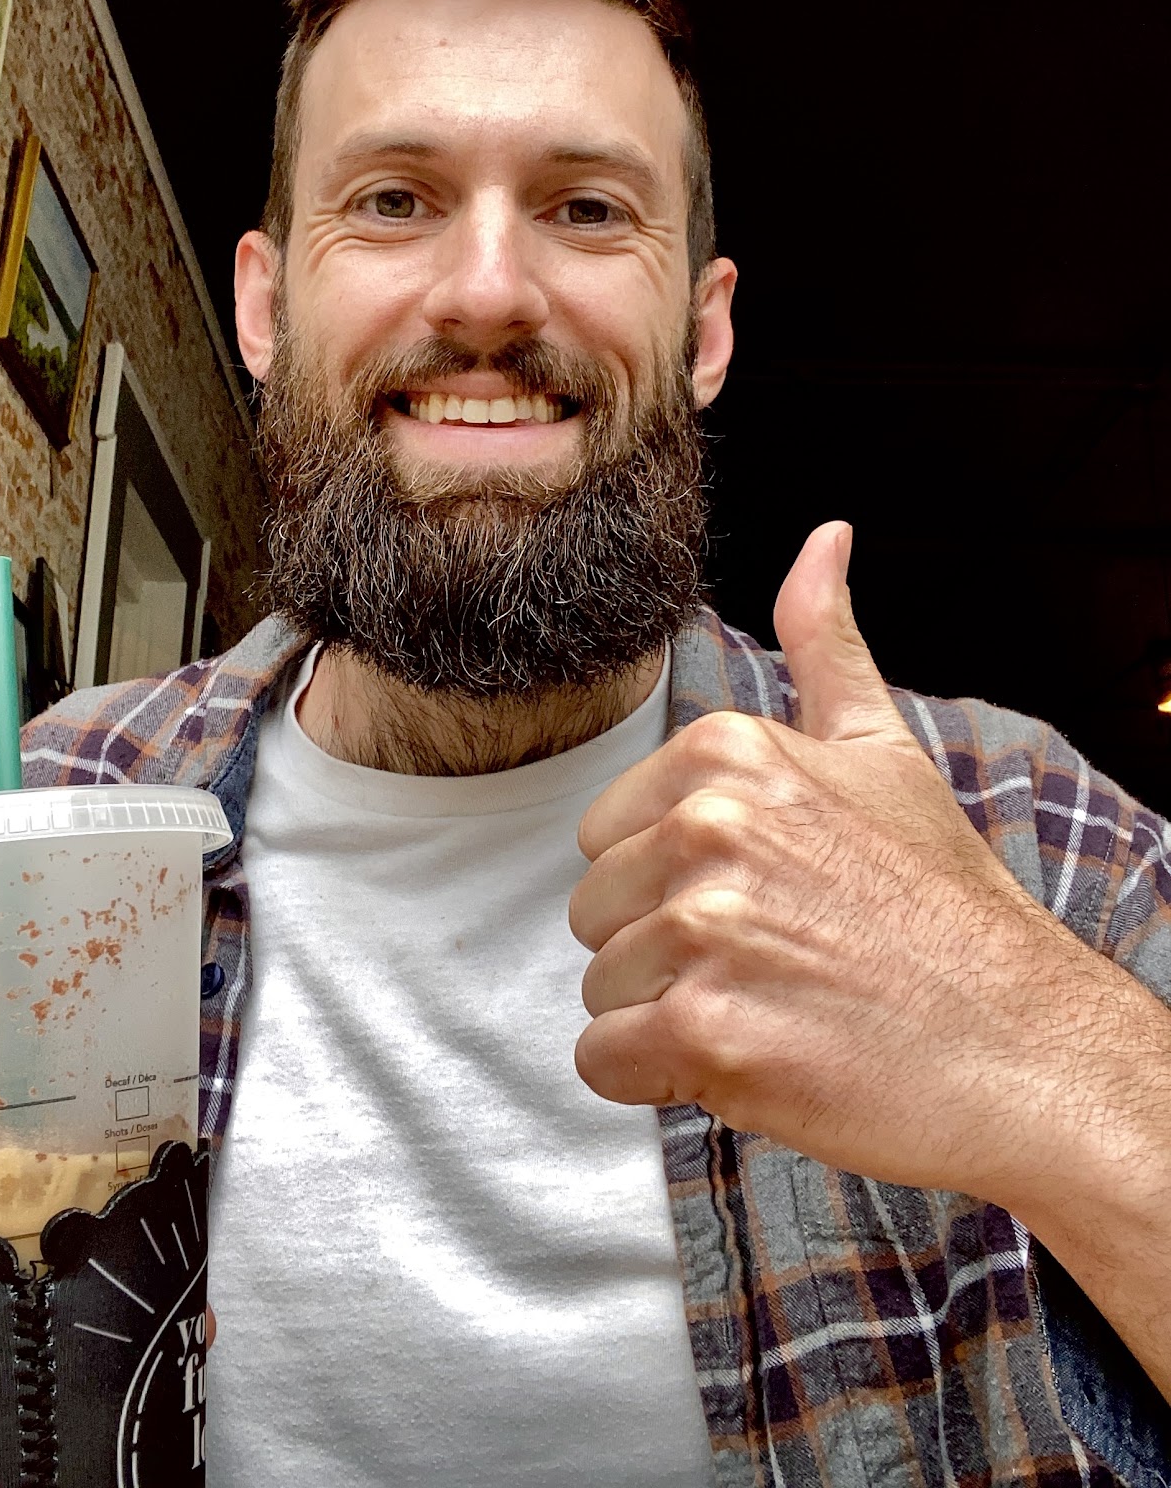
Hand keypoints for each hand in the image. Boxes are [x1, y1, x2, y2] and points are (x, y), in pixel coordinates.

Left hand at [570, 520, 1120, 1205]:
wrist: (1024, 1048)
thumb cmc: (946, 908)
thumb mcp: (884, 751)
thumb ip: (825, 646)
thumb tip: (824, 539)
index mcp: (728, 753)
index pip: (603, 835)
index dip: (670, 883)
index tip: (761, 901)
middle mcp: (707, 828)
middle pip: (593, 913)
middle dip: (664, 953)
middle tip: (772, 965)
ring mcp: (705, 931)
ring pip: (600, 989)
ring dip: (669, 1019)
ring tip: (774, 1010)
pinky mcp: (706, 1033)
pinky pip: (606, 1061)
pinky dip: (663, 1079)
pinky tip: (752, 1063)